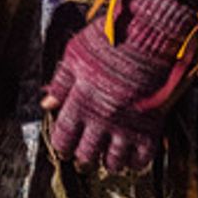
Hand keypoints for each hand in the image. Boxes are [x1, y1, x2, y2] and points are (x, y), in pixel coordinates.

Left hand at [41, 0, 197, 175]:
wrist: (150, 34)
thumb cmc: (110, 39)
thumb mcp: (76, 53)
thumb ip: (61, 81)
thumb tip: (47, 103)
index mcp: (80, 102)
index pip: (64, 138)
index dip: (62, 147)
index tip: (65, 148)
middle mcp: (101, 118)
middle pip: (86, 155)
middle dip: (83, 159)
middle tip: (85, 158)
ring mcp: (127, 124)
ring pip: (113, 161)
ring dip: (108, 163)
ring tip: (107, 159)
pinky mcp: (150, 126)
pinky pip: (142, 158)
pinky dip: (135, 163)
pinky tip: (131, 157)